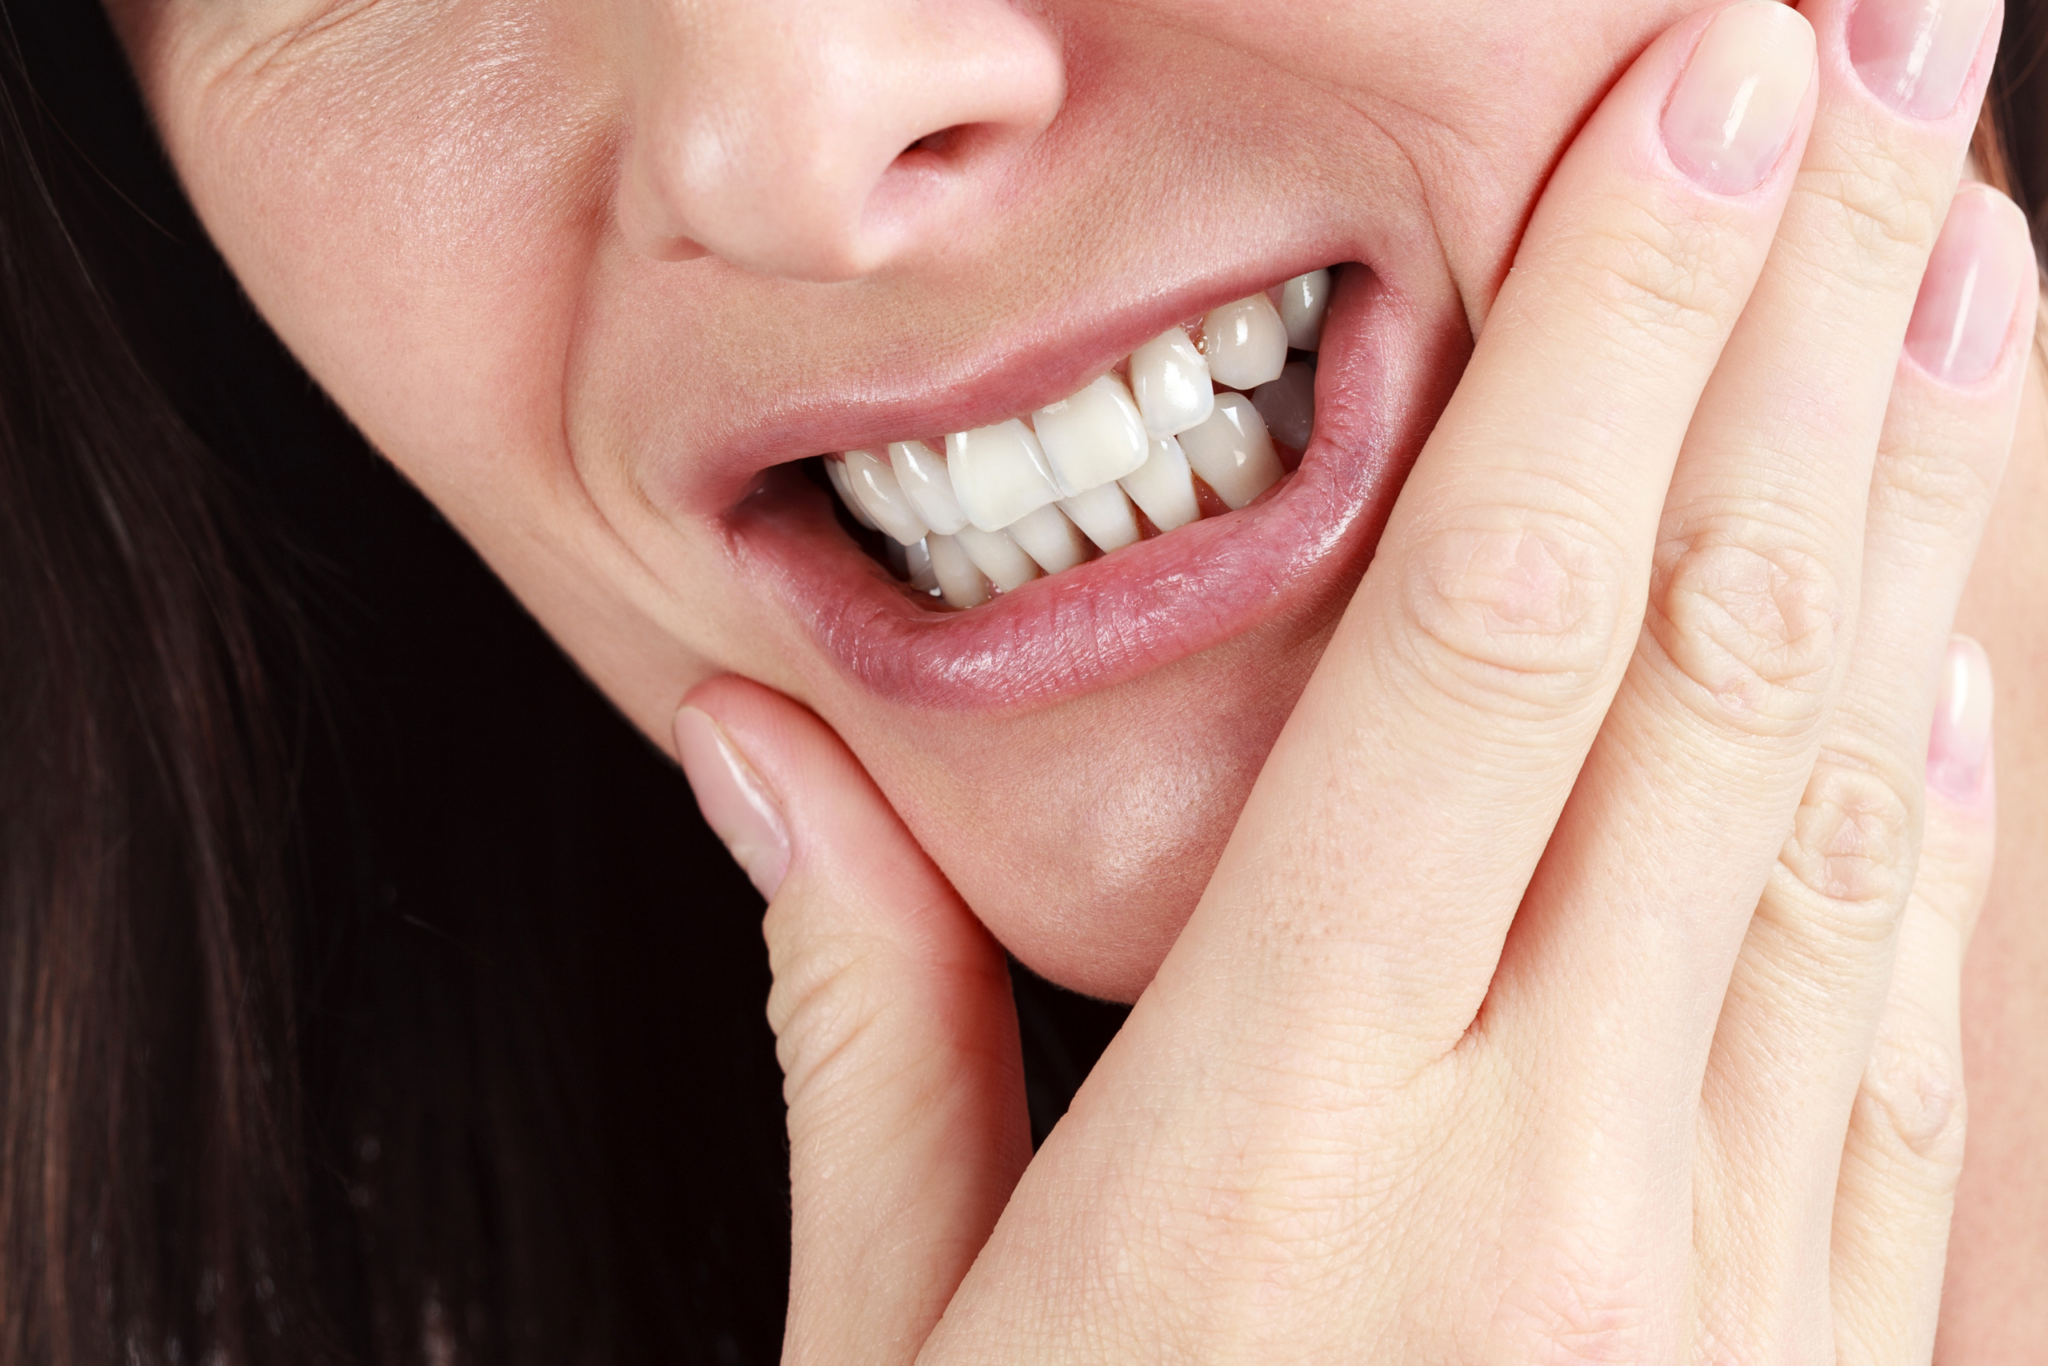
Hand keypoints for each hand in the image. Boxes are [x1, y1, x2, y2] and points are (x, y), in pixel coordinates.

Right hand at [677, 0, 2031, 1357]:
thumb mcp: (899, 1348)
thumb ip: (855, 1021)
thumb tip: (757, 745)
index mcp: (1277, 1134)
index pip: (1484, 623)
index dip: (1604, 331)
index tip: (1696, 96)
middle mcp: (1544, 1173)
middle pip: (1715, 654)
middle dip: (1814, 323)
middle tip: (1898, 65)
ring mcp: (1730, 1279)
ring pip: (1867, 805)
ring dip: (1941, 506)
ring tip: (1988, 262)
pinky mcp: (1837, 1363)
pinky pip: (1925, 1021)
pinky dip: (1965, 788)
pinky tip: (1987, 622)